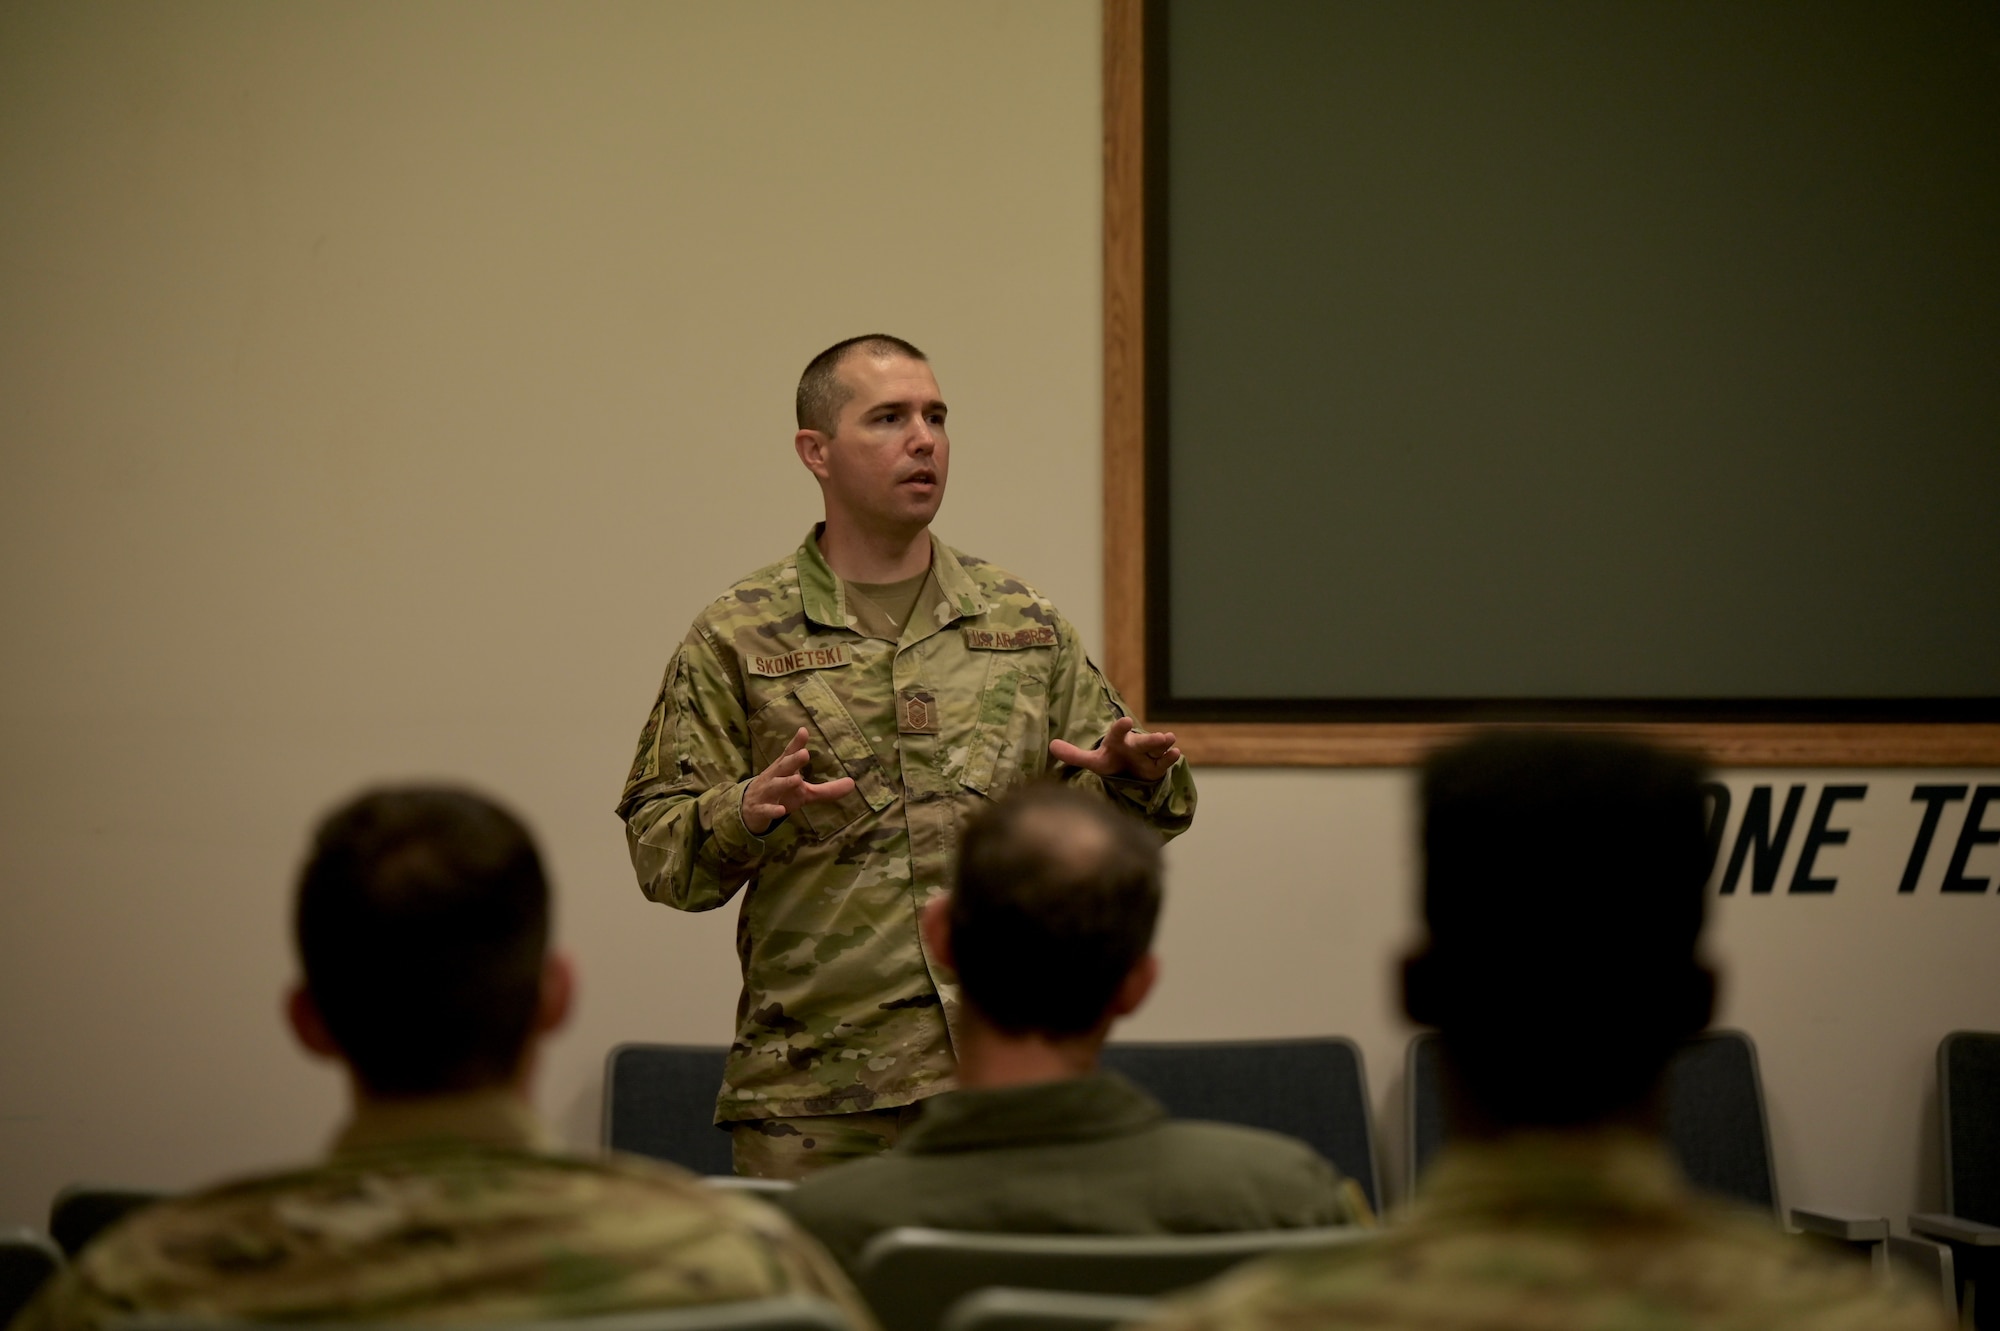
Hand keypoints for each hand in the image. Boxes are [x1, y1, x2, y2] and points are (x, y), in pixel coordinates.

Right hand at [743, 727, 855, 834]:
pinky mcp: (760, 809)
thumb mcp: (804, 791)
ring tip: (797, 780)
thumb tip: (853, 784)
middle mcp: (774, 777)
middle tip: (805, 753)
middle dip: (793, 760)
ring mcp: (766, 793)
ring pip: (775, 786)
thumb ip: (827, 788)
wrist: (750, 809)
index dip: (797, 743)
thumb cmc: (781, 793)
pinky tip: (781, 811)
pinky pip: (766, 809)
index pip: (790, 754)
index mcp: (784, 769)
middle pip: (783, 766)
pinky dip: (772, 810)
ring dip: (785, 783)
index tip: (804, 731)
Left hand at [1049, 716, 1181, 782]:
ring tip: (1171, 740)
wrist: (1127, 771)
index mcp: (1117, 741)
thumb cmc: (1110, 761)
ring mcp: (1147, 754)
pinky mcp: (1156, 765)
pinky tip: (1176, 753)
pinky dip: (1169, 758)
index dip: (1121, 728)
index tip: (1126, 721)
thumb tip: (1051, 745)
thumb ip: (1074, 755)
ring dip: (1164, 744)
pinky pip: (1164, 761)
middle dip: (1151, 739)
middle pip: (1142, 741)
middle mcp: (1134, 745)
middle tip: (1161, 736)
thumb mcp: (1092, 761)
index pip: (1117, 733)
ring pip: (1157, 748)